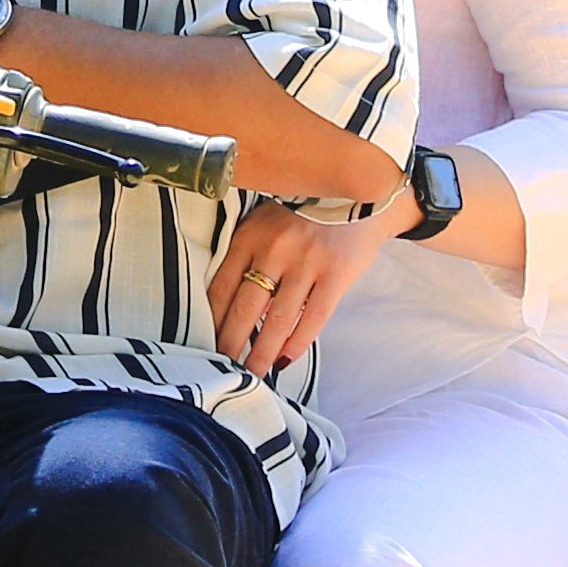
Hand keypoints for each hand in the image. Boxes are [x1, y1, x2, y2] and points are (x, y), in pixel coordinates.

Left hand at [207, 197, 378, 374]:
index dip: (212, 320)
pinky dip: (296, 343)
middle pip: (245, 308)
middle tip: (222, 368)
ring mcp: (307, 262)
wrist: (361, 193)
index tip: (206, 342)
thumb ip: (248, 254)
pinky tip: (285, 359)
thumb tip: (228, 306)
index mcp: (250, 235)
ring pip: (276, 320)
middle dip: (231, 344)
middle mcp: (275, 249)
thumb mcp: (267, 222)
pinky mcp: (336, 274)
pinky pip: (312, 319)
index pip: (221, 286)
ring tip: (253, 373)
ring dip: (262, 353)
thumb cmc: (305, 214)